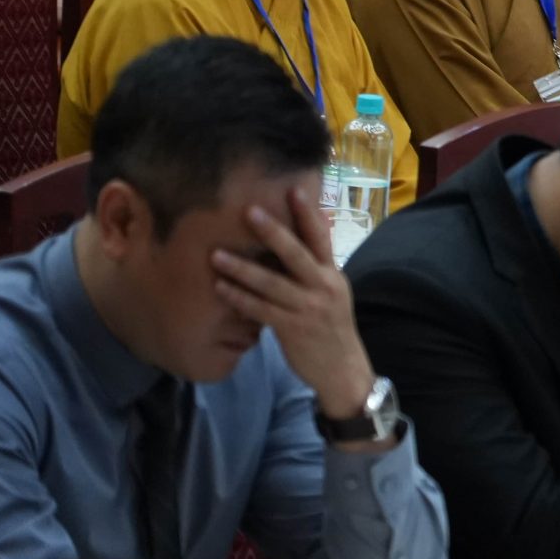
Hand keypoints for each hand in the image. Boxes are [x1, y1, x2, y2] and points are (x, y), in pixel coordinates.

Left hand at [209, 187, 378, 430]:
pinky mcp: (293, 328)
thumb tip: (300, 241)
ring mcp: (308, 308)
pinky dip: (239, 299)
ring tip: (216, 255)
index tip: (293, 189)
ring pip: (271, 283)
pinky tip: (220, 289)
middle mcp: (323, 286)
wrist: (343, 369)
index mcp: (333, 274)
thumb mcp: (332, 293)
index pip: (321, 237)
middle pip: (296, 253)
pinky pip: (261, 310)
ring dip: (242, 268)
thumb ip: (316, 269)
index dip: (308, 213)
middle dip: (272, 232)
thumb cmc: (332, 328)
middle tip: (248, 211)